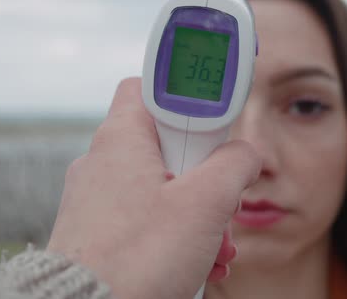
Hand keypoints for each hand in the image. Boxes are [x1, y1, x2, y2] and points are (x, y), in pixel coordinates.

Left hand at [47, 78, 260, 298]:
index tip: (215, 118)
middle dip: (206, 174)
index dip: (187, 96)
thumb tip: (246, 154)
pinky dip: (179, 232)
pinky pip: (149, 217)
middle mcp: (104, 163)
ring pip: (164, 186)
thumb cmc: (139, 258)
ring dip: (200, 211)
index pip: (149, 87)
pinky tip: (200, 260)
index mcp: (121, 140)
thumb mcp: (205, 202)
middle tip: (221, 197)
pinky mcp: (102, 231)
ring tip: (217, 244)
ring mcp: (100, 199)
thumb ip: (234, 164)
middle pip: (168, 144)